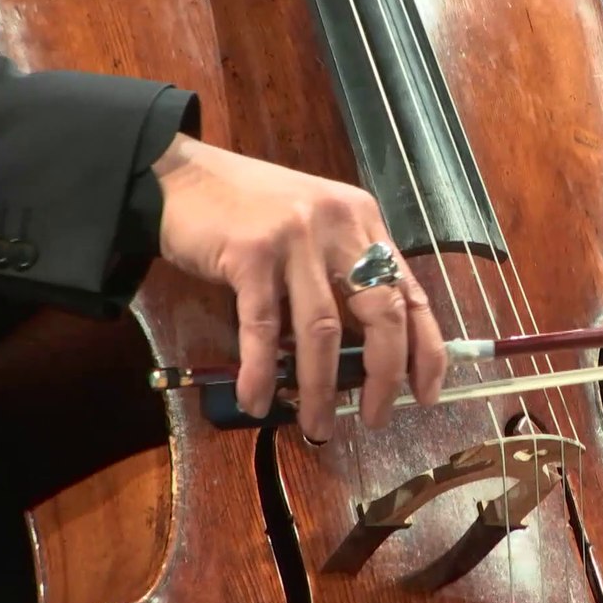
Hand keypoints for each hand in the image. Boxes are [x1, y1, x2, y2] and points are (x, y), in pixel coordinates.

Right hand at [151, 133, 445, 439]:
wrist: (176, 176)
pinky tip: (257, 399)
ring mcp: (296, 238)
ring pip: (324, 331)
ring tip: (316, 426)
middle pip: (381, 313)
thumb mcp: (312, 227)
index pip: (410, 292)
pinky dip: (262, 371)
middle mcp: (339, 225)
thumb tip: (364, 350)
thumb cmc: (245, 208)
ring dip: (320, 388)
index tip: (426, 393)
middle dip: (383, 376)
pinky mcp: (251, 254)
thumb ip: (342, 272)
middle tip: (375, 417)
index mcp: (362, 221)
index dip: (425, 348)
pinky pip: (264, 328)